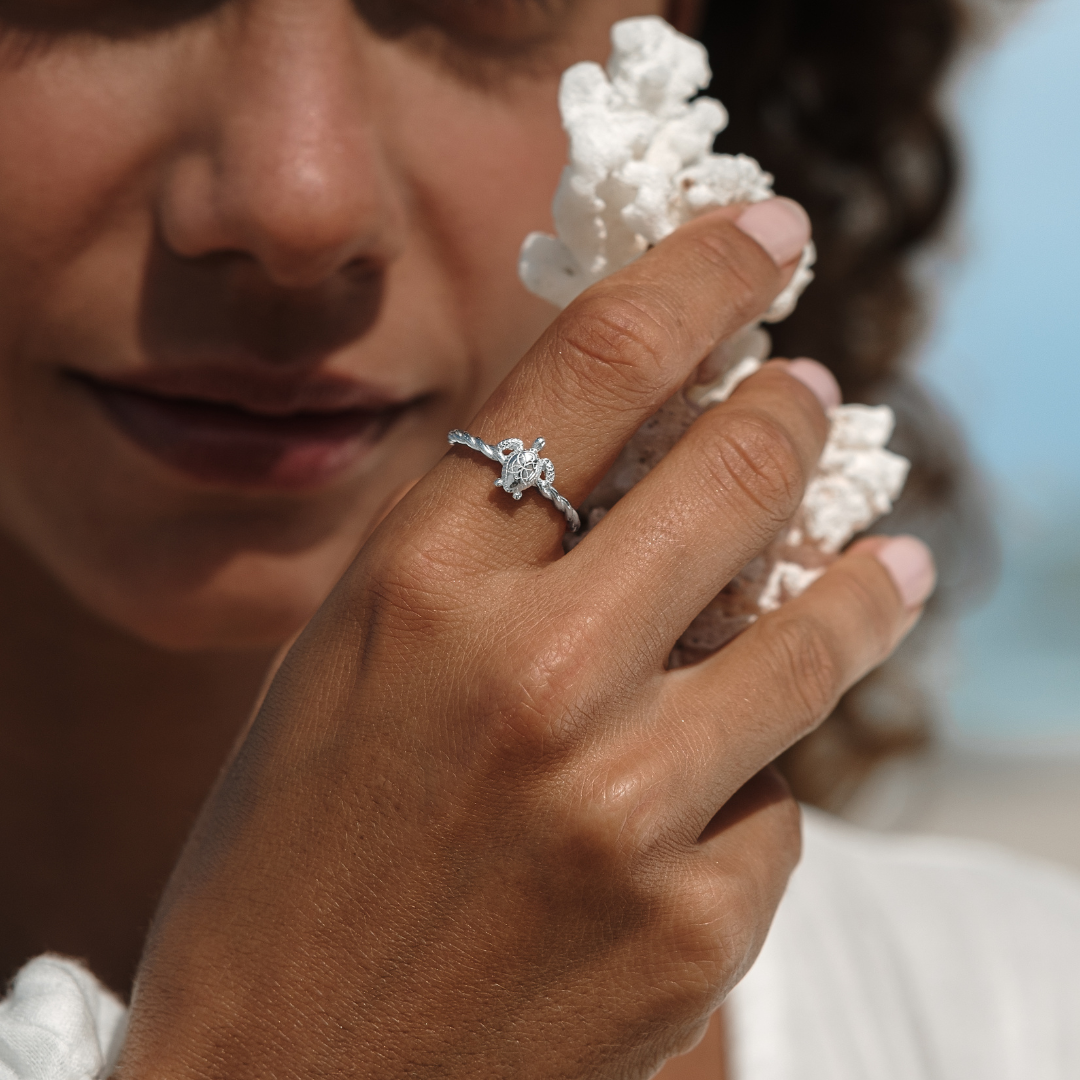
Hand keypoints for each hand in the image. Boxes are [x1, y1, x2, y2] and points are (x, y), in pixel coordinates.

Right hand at [117, 202, 931, 1078]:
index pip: (590, 366)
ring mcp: (625, 808)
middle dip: (790, 411)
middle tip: (815, 389)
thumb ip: (484, 556)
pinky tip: (727, 780)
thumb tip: (639, 458)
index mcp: (415, 591)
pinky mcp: (695, 926)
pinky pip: (779, 799)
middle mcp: (529, 679)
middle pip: (731, 470)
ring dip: (864, 577)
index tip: (763, 234)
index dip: (693, 274)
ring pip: (815, 631)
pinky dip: (763, 771)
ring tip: (888, 556)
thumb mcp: (352, 666)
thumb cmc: (293, 856)